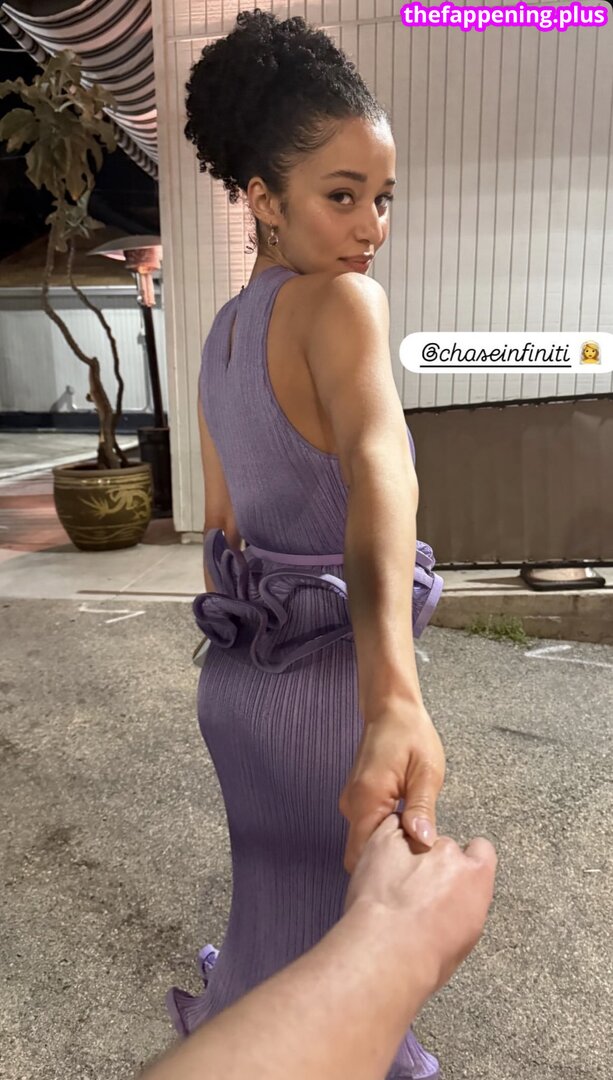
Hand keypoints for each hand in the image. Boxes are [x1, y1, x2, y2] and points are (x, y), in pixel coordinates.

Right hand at [339, 700, 444, 873]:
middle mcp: (351, 804)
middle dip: (388, 863)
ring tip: (416, 842)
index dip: (388, 869)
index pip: (364, 855)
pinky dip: (385, 834)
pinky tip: (406, 827)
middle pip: (362, 854)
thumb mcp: (426, 772)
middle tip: (419, 862)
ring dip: (387, 848)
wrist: (391, 708)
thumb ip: (422, 809)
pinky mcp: (357, 799)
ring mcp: (351, 802)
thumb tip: (423, 842)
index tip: (412, 872)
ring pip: (365, 842)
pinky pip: (367, 827)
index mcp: (367, 799)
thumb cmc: (410, 734)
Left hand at [343, 813, 496, 994]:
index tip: (452, 876)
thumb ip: (464, 907)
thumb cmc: (425, 958)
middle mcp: (450, 854)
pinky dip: (385, 840)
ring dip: (405, 853)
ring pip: (415, 837)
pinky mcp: (386, 839)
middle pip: (444, 847)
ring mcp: (418, 843)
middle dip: (430, 863)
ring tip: (389, 881)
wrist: (388, 951)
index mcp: (476, 878)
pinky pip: (391, 827)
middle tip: (412, 889)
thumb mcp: (464, 938)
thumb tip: (454, 906)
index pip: (481, 851)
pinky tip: (379, 862)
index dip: (465, 861)